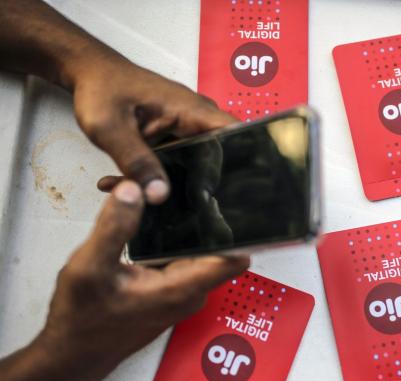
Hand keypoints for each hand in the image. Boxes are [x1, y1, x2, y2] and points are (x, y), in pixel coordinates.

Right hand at [0, 181, 248, 380]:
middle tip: (176, 187)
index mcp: (182, 288)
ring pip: (194, 248)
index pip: (233, 258)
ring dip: (180, 226)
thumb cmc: (82, 317)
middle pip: (214, 245)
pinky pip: (179, 256)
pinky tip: (147, 218)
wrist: (72, 354)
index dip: (234, 228)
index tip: (221, 199)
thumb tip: (135, 188)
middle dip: (198, 216)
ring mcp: (182, 291)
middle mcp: (191, 291)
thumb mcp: (89, 268)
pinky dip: (166, 239)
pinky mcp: (170, 289)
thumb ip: (114, 228)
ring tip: (157, 196)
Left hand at [71, 53, 236, 202]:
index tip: (212, 193)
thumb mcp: (110, 127)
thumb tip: (159, 194)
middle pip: (220, 157)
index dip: (232, 166)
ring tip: (155, 202)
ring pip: (198, 165)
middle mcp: (197, 120)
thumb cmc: (102, 89)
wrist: (90, 74)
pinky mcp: (176, 139)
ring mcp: (187, 130)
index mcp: (192, 110)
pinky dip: (161, 178)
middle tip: (187, 210)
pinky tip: (137, 188)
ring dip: (178, 185)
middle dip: (205, 185)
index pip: (234, 136)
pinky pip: (179, 163)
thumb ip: (134, 160)